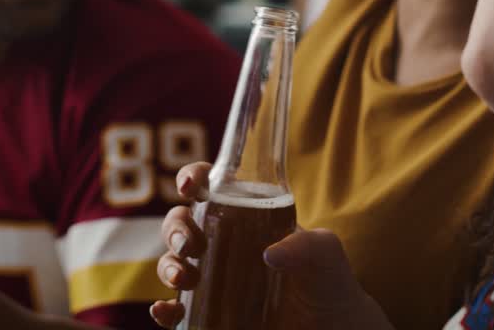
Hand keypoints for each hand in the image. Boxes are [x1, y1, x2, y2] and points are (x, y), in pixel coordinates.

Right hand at [149, 164, 391, 329]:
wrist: (330, 327)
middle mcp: (220, 242)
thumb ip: (308, 244)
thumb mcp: (325, 252)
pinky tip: (164, 309)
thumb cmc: (326, 279)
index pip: (209, 186)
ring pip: (170, 262)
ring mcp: (211, 278)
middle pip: (180, 222)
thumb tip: (270, 254)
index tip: (190, 186)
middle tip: (192, 244)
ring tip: (185, 277)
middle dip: (176, 228)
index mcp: (244, 215)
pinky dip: (162, 309)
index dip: (193, 177)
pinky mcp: (207, 312)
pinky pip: (174, 309)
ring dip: (167, 265)